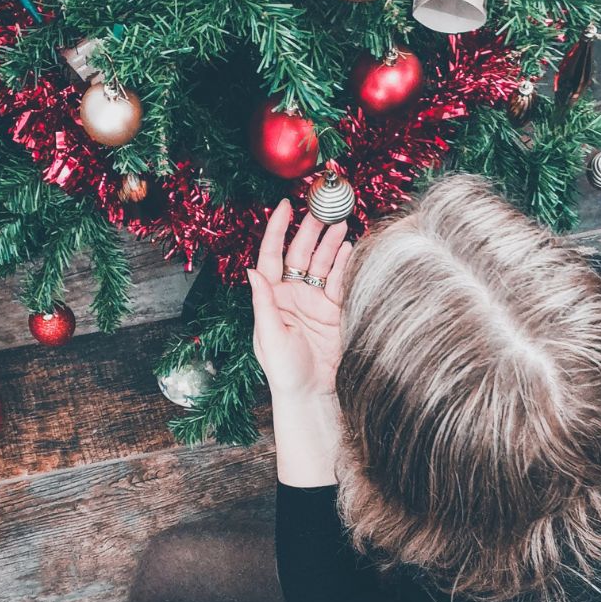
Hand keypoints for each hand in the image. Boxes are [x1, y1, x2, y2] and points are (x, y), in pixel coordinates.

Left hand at [248, 198, 351, 400]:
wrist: (313, 395)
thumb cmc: (285, 372)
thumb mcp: (269, 336)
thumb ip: (263, 302)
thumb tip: (252, 271)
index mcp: (271, 298)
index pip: (272, 256)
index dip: (277, 230)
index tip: (285, 206)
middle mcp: (292, 295)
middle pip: (299, 254)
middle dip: (310, 231)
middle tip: (322, 210)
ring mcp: (314, 301)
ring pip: (321, 263)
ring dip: (329, 243)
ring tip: (340, 223)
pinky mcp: (335, 310)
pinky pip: (339, 280)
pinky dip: (345, 263)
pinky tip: (349, 248)